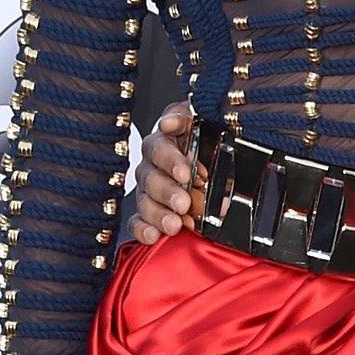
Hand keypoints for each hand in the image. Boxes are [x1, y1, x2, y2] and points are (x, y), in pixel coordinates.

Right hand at [126, 103, 198, 244]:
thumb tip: (169, 121)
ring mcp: (150, 188)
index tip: (185, 173)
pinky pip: (138, 221)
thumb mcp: (204, 121)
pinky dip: (144, 230)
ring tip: (174, 225)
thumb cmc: (208, 138)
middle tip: (184, 203)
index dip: (170, 160)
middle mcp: (153, 163)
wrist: (216, 156)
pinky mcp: (149, 211)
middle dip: (168, 192)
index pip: (161, 147)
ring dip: (159, 214)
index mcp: (166, 139)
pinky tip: (153, 236)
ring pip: (145, 200)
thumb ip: (185, 118)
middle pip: (152, 177)